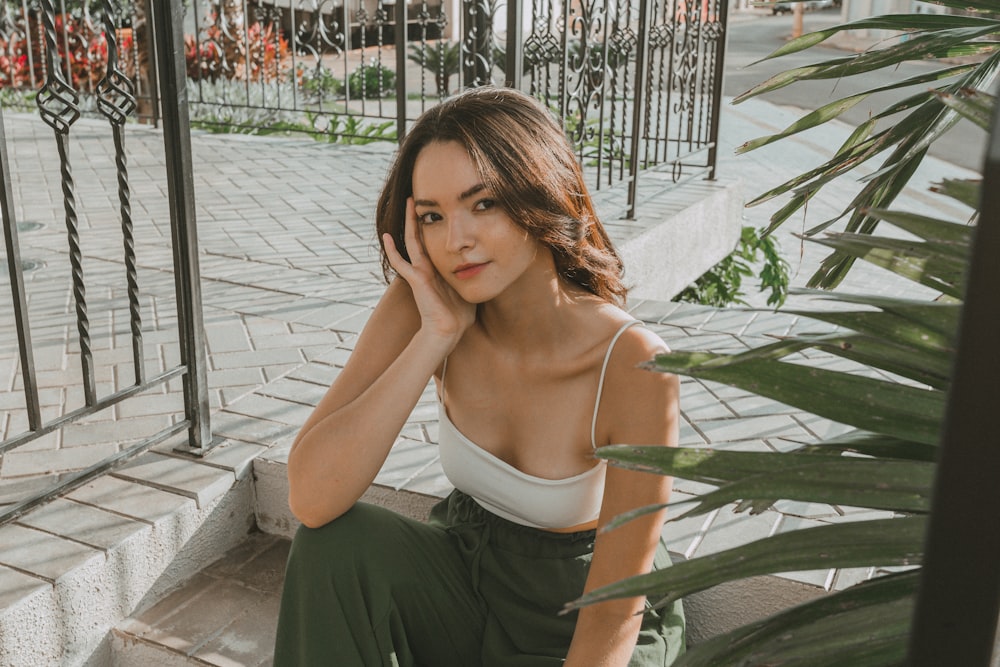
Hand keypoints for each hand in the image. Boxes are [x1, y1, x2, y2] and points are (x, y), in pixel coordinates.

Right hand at [383, 198, 475, 347]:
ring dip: (409, 222)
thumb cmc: (460, 315)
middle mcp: (427, 268)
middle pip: (421, 236)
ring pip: (412, 242)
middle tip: (416, 197)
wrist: (449, 331)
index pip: (433, 242)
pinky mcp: (416, 280)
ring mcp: (419, 273)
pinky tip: (386, 236)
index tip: (437, 208)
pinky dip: (392, 250)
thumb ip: (473, 277)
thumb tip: (487, 267)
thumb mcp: (469, 289)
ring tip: (408, 203)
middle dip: (419, 217)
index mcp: (438, 269)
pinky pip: (400, 262)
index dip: (433, 225)